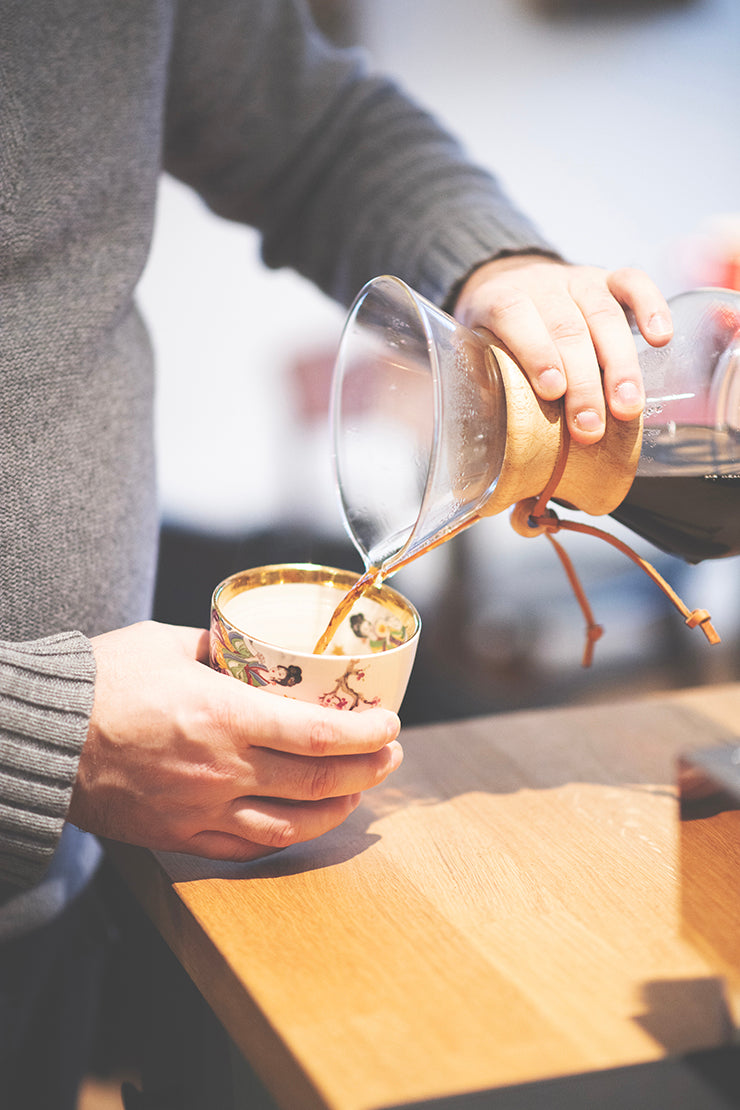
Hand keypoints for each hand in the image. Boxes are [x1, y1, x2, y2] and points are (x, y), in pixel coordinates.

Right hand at [68, 621, 401, 861]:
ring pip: (290, 827)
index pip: (318, 733)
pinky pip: (244, 850)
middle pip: (317, 783)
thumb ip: (219, 648)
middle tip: (390, 755)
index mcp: (223, 715)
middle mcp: (221, 769)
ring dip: (337, 812)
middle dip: (368, 771)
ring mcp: (201, 810)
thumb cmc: (101, 683)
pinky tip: (300, 824)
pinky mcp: (179, 836)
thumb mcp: (166, 644)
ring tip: (358, 793)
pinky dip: (284, 839)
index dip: (366, 733)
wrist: (41, 740)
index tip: (391, 724)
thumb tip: (249, 647)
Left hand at [452, 255, 672, 444]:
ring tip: (627, 408)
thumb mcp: (474, 349)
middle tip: (591, 427)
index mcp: (500, 299)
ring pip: (603, 314)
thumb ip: (476, 377)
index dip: (536, 352)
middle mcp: (541, 286)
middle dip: (582, 381)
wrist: (510, 280)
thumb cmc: (493, 333)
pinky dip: (651, 308)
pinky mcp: (608, 278)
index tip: (552, 391)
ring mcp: (577, 280)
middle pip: (567, 328)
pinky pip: (633, 284)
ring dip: (619, 365)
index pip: (516, 316)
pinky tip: (662, 340)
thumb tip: (480, 429)